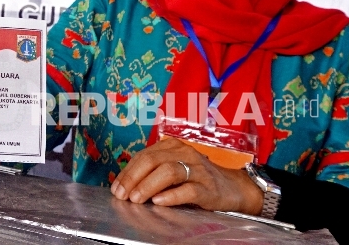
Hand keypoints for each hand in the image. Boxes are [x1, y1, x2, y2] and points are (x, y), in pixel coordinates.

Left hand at [110, 138, 262, 213]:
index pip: (144, 155)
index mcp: (172, 147)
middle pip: (153, 161)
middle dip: (133, 178)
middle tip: (122, 194)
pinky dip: (171, 195)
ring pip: (168, 172)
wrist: (232, 187)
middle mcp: (184, 153)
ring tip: (136, 198)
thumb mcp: (174, 169)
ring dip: (148, 185)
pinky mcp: (208, 187)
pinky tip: (159, 201)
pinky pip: (188, 190)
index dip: (127, 172)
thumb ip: (153, 171)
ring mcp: (198, 169)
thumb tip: (125, 184)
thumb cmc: (197, 179)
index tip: (116, 187)